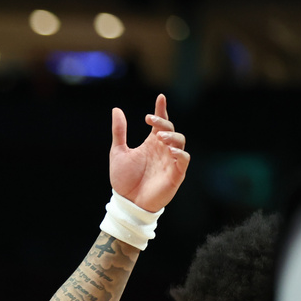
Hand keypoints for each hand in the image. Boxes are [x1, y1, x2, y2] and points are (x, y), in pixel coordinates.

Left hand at [109, 94, 189, 211]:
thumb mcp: (118, 152)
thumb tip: (116, 110)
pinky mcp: (175, 175)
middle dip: (164, 122)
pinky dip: (180, 154)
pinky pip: (183, 161)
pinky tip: (170, 151)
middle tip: (151, 120)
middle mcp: (163, 150)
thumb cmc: (123, 179)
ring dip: (172, 137)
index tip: (160, 97)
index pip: (160, 123)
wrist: (126, 202)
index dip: (161, 110)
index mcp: (151, 144)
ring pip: (180, 142)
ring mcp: (170, 161)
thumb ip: (119, 132)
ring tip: (160, 137)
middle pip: (171, 130)